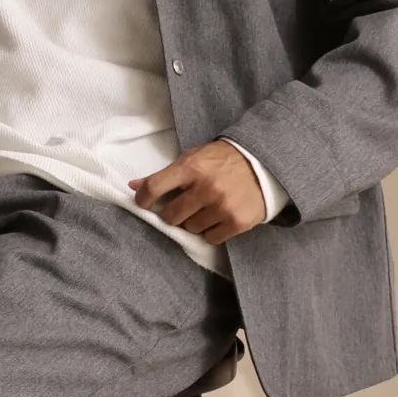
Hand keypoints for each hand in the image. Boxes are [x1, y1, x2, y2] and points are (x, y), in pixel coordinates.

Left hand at [127, 140, 265, 244]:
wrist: (263, 164)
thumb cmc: (222, 160)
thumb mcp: (193, 158)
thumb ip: (165, 174)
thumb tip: (133, 186)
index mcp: (192, 167)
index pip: (155, 187)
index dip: (143, 199)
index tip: (143, 203)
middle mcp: (206, 188)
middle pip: (171, 215)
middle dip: (172, 213)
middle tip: (182, 207)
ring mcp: (222, 207)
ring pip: (190, 228)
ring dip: (193, 222)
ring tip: (205, 209)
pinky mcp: (236, 222)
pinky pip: (210, 238)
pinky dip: (211, 231)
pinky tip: (218, 218)